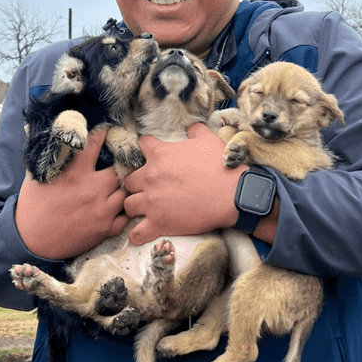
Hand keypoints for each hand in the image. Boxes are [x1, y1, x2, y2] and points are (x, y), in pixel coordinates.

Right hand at [15, 127, 129, 258]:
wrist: (32, 240)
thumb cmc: (32, 206)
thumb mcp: (36, 176)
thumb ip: (47, 156)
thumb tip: (47, 136)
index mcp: (75, 173)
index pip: (95, 144)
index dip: (103, 134)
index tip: (107, 130)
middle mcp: (92, 190)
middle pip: (118, 171)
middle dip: (117, 167)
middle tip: (115, 166)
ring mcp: (101, 211)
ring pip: (125, 192)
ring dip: (121, 189)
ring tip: (115, 187)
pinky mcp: (105, 229)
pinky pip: (125, 216)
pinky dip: (122, 211)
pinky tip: (115, 207)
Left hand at [123, 123, 244, 245]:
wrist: (233, 195)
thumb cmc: (221, 167)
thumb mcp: (209, 140)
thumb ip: (196, 131)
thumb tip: (191, 127)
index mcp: (160, 155)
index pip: (142, 145)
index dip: (146, 148)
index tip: (150, 154)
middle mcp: (150, 178)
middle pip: (129, 181)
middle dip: (136, 184)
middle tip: (148, 188)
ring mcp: (152, 202)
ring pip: (128, 205)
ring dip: (135, 207)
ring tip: (144, 209)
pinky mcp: (158, 223)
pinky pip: (137, 232)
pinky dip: (136, 234)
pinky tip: (140, 233)